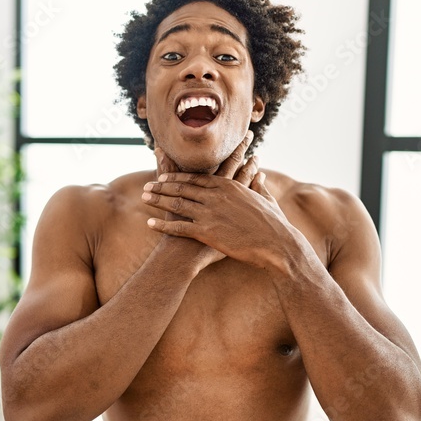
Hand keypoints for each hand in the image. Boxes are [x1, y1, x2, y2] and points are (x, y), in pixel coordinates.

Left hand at [143, 131, 287, 270]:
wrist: (277, 244)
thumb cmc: (274, 224)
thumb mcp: (266, 199)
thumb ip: (258, 185)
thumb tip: (260, 175)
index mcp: (228, 186)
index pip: (196, 178)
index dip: (177, 177)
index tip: (163, 176)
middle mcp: (215, 196)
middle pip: (181, 188)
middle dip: (161, 186)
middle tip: (147, 185)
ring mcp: (210, 214)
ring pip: (176, 205)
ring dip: (157, 201)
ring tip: (143, 198)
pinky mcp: (207, 233)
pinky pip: (179, 228)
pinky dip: (163, 226)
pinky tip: (150, 224)